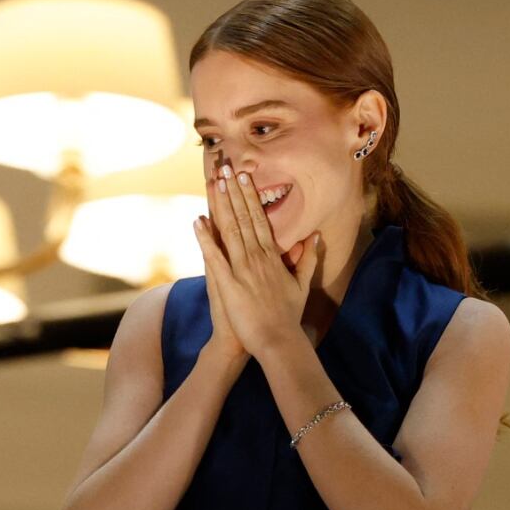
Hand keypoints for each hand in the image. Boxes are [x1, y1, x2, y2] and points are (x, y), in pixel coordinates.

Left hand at [192, 163, 319, 356]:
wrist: (277, 340)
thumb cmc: (287, 315)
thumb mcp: (301, 284)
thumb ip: (307, 259)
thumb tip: (312, 237)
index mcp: (273, 256)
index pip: (260, 219)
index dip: (250, 197)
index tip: (243, 177)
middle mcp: (257, 257)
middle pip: (244, 218)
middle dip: (233, 192)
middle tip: (225, 169)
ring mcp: (242, 269)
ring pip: (230, 230)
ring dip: (221, 206)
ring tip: (213, 184)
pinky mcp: (228, 284)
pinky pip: (214, 256)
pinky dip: (206, 238)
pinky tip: (197, 221)